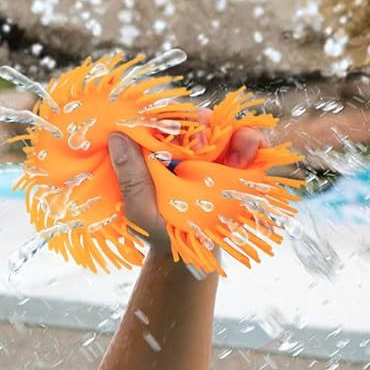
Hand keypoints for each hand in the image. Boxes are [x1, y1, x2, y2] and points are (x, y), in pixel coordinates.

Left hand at [107, 120, 266, 256]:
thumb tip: (117, 136)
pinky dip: (253, 141)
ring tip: (228, 157)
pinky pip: (250, 139)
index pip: (162, 120)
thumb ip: (130, 175)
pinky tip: (245, 161)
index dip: (167, 117)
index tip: (169, 128)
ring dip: (230, 132)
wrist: (191, 252)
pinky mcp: (239, 160)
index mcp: (158, 152)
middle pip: (195, 117)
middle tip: (199, 145)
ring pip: (225, 124)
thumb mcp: (139, 208)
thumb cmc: (158, 230)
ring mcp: (214, 152)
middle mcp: (186, 147)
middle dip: (199, 124)